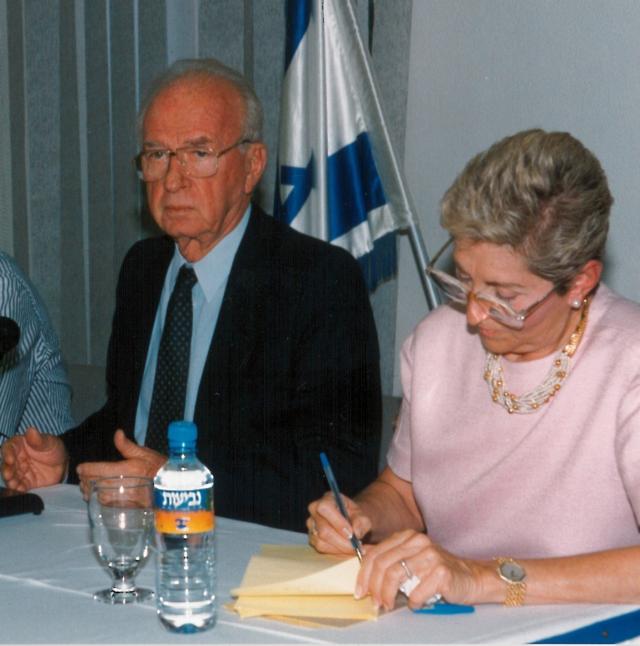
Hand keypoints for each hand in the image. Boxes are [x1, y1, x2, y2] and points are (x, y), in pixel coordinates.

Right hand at [1, 427, 67, 489]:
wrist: (64, 463)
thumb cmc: (54, 448)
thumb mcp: (49, 442)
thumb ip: (38, 439)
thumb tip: (30, 430)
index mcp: (19, 446)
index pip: (9, 448)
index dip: (7, 453)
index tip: (10, 459)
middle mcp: (16, 459)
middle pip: (7, 464)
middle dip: (6, 470)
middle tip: (9, 475)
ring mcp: (20, 472)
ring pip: (11, 476)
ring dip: (10, 481)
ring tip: (13, 484)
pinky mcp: (25, 482)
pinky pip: (20, 486)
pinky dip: (18, 488)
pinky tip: (20, 490)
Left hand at [76, 429, 166, 499]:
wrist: (171, 486)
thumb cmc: (158, 467)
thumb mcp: (144, 453)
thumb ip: (127, 445)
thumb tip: (117, 433)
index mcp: (127, 469)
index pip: (100, 469)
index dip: (87, 469)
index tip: (80, 468)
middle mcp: (124, 484)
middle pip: (97, 483)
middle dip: (86, 480)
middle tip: (81, 477)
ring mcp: (125, 497)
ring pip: (99, 496)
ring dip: (89, 491)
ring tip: (85, 487)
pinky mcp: (127, 506)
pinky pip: (107, 504)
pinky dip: (98, 500)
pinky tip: (96, 496)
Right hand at [307, 490, 371, 554]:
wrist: (351, 522)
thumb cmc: (355, 517)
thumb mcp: (363, 516)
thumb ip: (361, 522)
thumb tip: (356, 533)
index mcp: (328, 498)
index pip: (325, 508)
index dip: (337, 522)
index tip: (351, 534)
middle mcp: (315, 509)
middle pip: (323, 529)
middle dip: (341, 541)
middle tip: (355, 547)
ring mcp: (311, 524)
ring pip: (321, 541)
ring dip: (339, 548)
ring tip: (353, 548)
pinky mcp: (312, 537)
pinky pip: (321, 548)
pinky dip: (335, 551)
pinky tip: (345, 549)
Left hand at [355, 529, 485, 609]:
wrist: (472, 577)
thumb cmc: (437, 571)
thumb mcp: (411, 558)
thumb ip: (390, 557)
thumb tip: (362, 557)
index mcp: (407, 536)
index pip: (376, 553)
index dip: (364, 574)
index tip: (360, 590)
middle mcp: (418, 541)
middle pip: (383, 564)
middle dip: (374, 587)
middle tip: (375, 602)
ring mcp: (430, 555)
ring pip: (395, 576)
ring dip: (388, 595)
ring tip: (388, 605)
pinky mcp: (441, 572)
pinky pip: (416, 592)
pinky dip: (412, 602)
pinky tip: (415, 604)